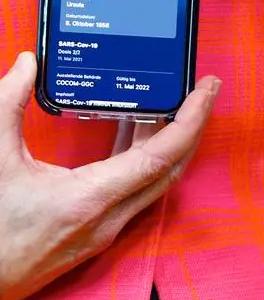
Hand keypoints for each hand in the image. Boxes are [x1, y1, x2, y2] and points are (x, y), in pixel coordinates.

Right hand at [0, 53, 219, 299]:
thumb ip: (9, 104)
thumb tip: (28, 63)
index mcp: (89, 199)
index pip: (162, 155)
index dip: (191, 119)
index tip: (207, 90)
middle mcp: (108, 219)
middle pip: (171, 167)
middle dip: (192, 125)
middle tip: (202, 89)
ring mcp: (105, 231)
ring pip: (155, 181)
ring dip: (168, 142)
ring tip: (170, 101)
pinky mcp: (96, 235)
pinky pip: (135, 191)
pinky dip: (144, 159)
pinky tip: (134, 132)